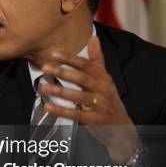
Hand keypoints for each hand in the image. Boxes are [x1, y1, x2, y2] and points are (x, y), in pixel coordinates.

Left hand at [39, 36, 138, 163]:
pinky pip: (76, 114)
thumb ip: (97, 60)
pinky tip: (48, 107)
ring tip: (43, 87)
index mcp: (103, 78)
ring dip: (60, 91)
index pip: (86, 65)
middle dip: (63, 72)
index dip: (70, 59)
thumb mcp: (105, 79)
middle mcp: (103, 90)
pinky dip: (61, 111)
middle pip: (82, 78)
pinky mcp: (94, 120)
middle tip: (45, 67)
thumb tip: (93, 38)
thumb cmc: (109, 101)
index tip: (54, 54)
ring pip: (78, 96)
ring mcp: (100, 105)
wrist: (122, 128)